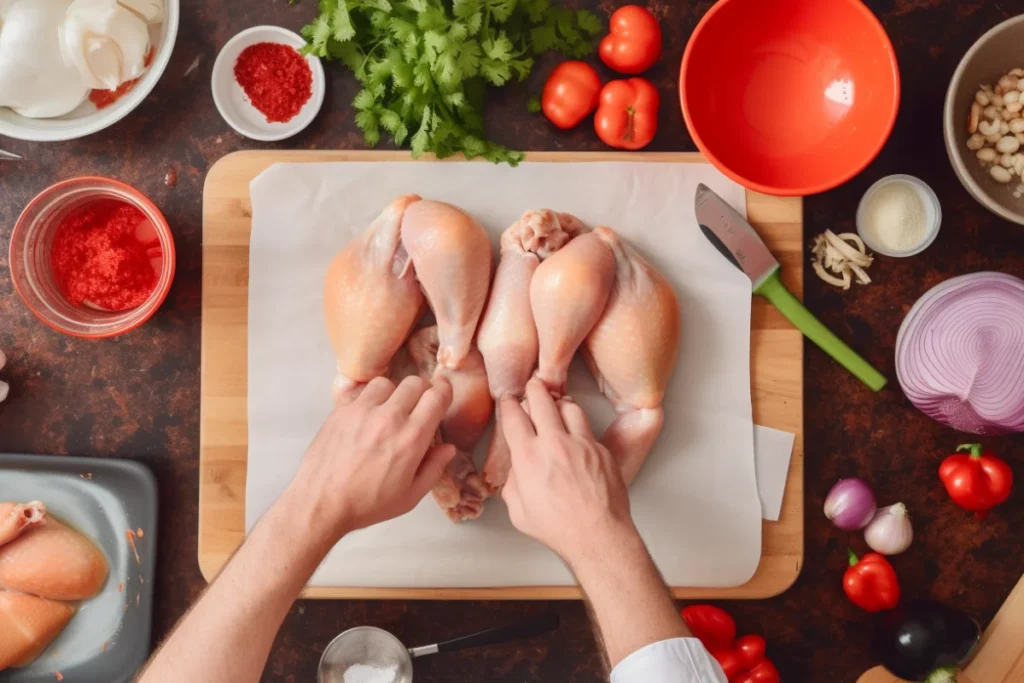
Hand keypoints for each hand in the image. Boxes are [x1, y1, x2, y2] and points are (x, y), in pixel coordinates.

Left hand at [289, 375, 455, 538]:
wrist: (321, 503)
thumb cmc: (368, 504)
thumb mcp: (410, 497)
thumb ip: (434, 469)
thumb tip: (448, 448)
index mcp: (411, 438)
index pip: (437, 396)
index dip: (444, 391)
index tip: (442, 397)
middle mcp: (389, 417)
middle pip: (415, 382)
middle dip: (422, 391)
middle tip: (417, 407)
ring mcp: (362, 410)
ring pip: (387, 383)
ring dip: (393, 394)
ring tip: (389, 411)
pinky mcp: (340, 410)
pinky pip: (360, 391)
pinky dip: (368, 399)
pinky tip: (366, 416)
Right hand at [500, 378, 635, 565]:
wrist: (598, 535)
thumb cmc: (559, 528)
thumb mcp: (519, 510)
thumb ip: (514, 483)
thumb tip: (517, 469)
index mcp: (528, 457)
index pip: (513, 416)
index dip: (507, 404)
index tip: (507, 401)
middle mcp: (554, 444)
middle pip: (541, 399)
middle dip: (533, 388)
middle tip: (532, 386)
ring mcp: (581, 444)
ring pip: (569, 406)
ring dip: (559, 404)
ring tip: (556, 406)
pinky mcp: (601, 450)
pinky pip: (588, 428)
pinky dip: (579, 428)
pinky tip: (576, 435)